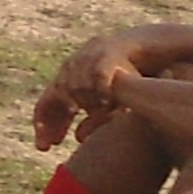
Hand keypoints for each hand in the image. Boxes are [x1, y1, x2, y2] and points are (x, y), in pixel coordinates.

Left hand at [30, 32, 145, 148]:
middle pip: (55, 98)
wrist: (149, 45)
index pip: (47, 104)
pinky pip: (98, 76)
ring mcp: (87, 59)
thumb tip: (78, 139)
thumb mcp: (108, 101)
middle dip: (53, 123)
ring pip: (75, 88)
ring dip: (82, 106)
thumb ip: (93, 118)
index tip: (43, 147)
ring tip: (94, 118)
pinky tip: (105, 103)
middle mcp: (72, 68)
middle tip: (53, 145)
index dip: (44, 125)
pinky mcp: (107, 53)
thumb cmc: (127, 77)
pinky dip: (99, 89)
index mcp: (69, 80)